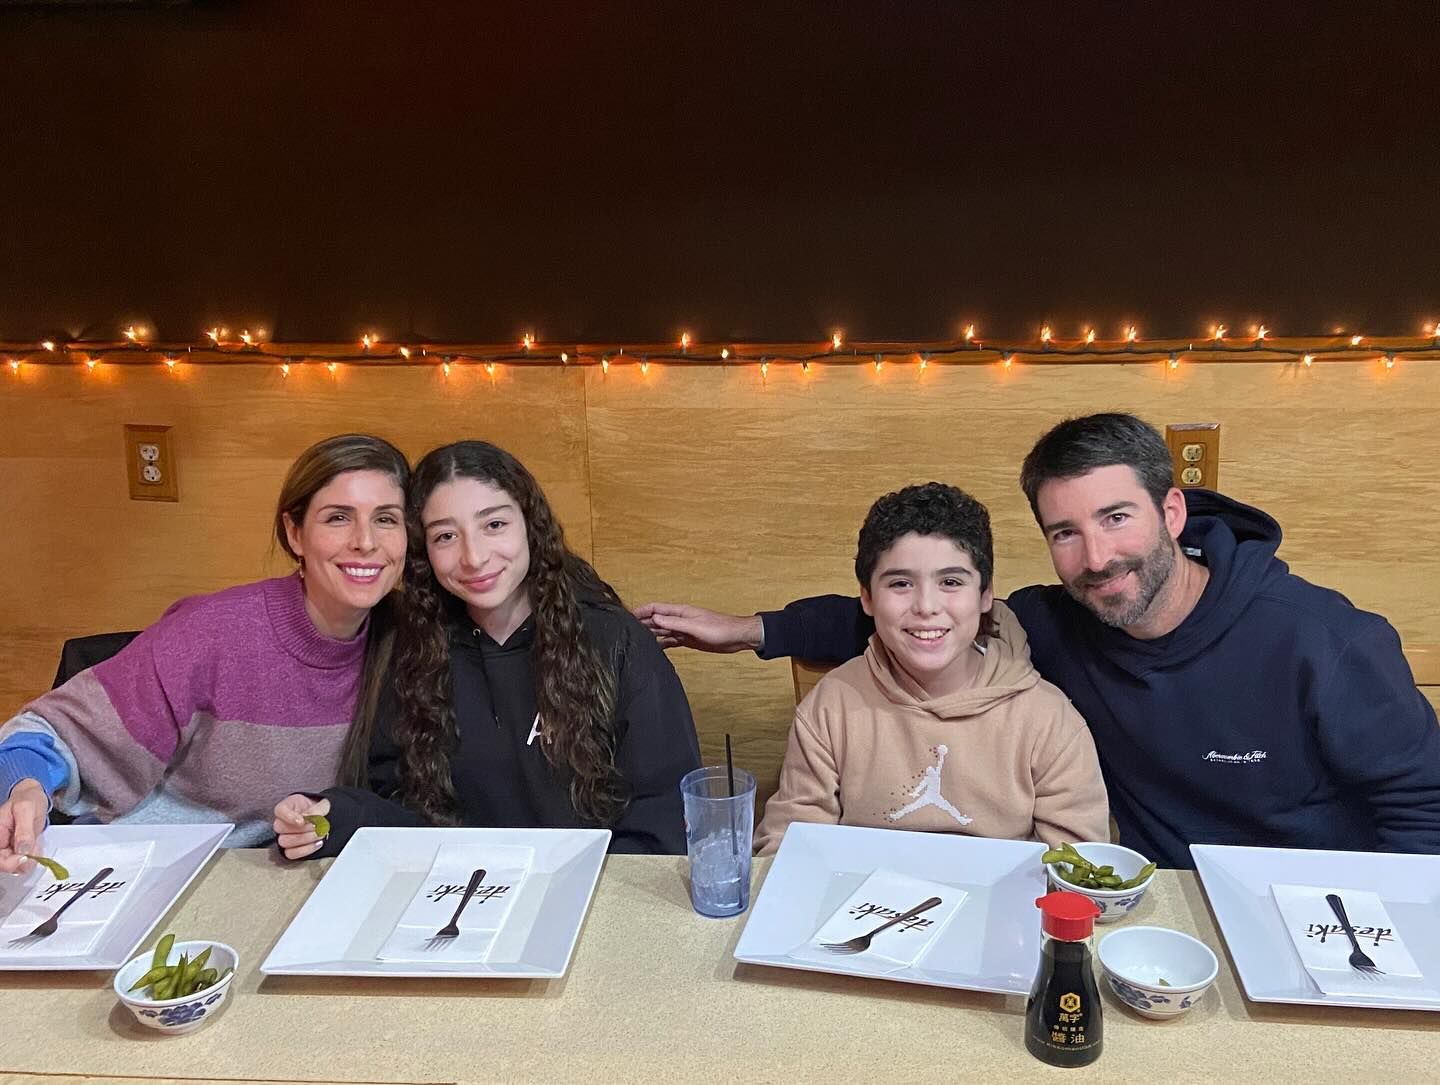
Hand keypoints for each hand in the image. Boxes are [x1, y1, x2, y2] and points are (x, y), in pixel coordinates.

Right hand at [0, 779, 48, 874]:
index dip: (9, 863)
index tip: (24, 856)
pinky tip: (36, 843)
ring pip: (16, 866)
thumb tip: (22, 849)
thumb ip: (24, 830)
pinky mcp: (17, 850)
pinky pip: (24, 861)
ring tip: (35, 840)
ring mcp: (7, 848)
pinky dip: (33, 855)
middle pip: (5, 865)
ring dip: (30, 858)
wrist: (33, 797)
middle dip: (23, 860)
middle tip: (35, 846)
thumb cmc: (27, 799)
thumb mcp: (26, 809)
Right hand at [273, 794, 330, 860]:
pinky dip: (306, 849)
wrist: (326, 820)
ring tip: (319, 834)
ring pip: (284, 842)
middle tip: (316, 827)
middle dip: (301, 828)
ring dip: (304, 839)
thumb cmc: (321, 810)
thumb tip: (307, 817)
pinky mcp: (291, 849)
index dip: (289, 816)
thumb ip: (317, 809)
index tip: (302, 821)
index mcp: (288, 806)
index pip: (280, 810)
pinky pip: (291, 854)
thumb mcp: (323, 804)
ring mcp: (285, 836)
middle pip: (280, 828)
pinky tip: (318, 843)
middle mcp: (283, 822)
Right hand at [632, 602, 763, 653]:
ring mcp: (683, 630)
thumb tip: (655, 619)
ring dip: (650, 635)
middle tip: (626, 631)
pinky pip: (670, 641)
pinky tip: (653, 649)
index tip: (627, 616)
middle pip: (656, 620)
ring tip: (636, 641)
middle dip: (642, 624)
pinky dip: (661, 644)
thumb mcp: (695, 627)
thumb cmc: (721, 629)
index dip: (641, 611)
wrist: (737, 637)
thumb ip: (675, 623)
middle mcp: (680, 619)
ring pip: (662, 631)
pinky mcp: (688, 640)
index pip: (656, 608)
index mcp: (681, 611)